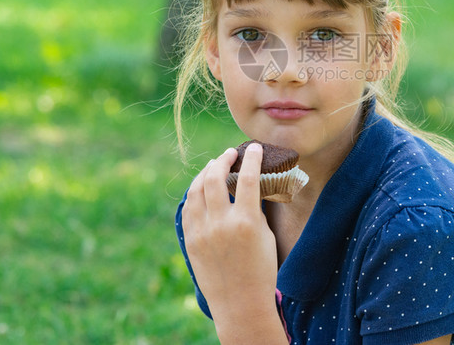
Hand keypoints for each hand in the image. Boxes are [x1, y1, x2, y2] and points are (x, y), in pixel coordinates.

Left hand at [181, 143, 279, 327]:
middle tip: (230, 154)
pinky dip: (195, 193)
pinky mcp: (190, 241)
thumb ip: (254, 210)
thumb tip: (247, 187)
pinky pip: (188, 208)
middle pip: (216, 178)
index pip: (248, 178)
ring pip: (197, 190)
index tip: (255, 149)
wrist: (240, 304)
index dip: (252, 159)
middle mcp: (221, 224)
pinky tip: (201, 187)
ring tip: (214, 165)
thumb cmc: (261, 271)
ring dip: (206, 173)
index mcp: (246, 222)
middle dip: (223, 160)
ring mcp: (202, 232)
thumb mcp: (265, 236)